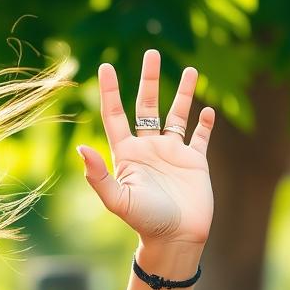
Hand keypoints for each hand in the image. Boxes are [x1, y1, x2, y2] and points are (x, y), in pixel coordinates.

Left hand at [76, 48, 214, 245]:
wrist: (175, 238)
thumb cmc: (144, 221)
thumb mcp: (117, 199)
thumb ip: (98, 175)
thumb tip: (82, 147)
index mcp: (127, 154)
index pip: (115, 115)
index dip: (110, 91)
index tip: (105, 65)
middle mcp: (148, 149)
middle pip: (147, 106)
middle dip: (148, 79)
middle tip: (151, 51)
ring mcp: (172, 154)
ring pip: (177, 115)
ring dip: (182, 92)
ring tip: (188, 68)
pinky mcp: (196, 162)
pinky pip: (200, 137)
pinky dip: (205, 123)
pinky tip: (207, 111)